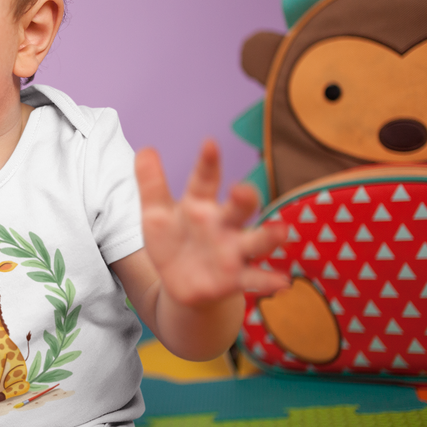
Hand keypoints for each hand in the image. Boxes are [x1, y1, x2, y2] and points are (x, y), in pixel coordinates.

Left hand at [135, 140, 288, 306]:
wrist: (181, 283)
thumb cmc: (172, 240)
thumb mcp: (155, 214)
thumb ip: (151, 184)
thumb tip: (145, 149)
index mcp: (199, 203)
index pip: (204, 179)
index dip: (207, 163)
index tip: (209, 144)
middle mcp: (222, 223)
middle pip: (238, 207)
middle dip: (244, 198)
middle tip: (242, 190)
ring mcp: (233, 250)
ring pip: (255, 240)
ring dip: (268, 236)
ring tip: (281, 231)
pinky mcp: (236, 278)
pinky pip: (255, 278)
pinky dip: (269, 280)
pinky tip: (282, 282)